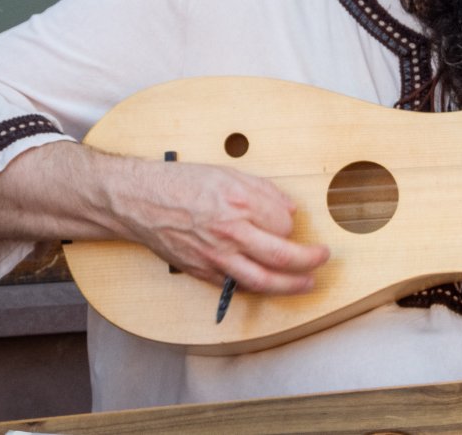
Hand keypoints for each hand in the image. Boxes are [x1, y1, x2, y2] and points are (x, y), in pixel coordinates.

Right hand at [122, 160, 329, 295]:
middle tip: (322, 259)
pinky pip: (237, 286)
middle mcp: (231, 231)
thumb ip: (263, 192)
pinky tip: (269, 285)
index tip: (294, 225)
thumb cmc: (181, 182)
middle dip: (309, 261)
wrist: (139, 200)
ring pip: (263, 280)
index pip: (285, 223)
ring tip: (308, 284)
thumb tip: (290, 210)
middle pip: (282, 256)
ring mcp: (217, 256)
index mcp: (240, 201)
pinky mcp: (202, 271)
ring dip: (291, 285)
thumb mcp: (228, 173)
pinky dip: (258, 288)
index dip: (294, 226)